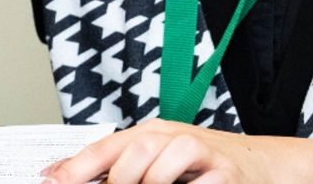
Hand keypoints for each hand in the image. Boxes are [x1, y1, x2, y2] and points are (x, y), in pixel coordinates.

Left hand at [43, 121, 275, 183]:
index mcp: (151, 133)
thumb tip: (65, 176)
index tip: (53, 181)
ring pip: (164, 162)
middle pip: (137, 148)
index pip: (106, 147)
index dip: (78, 166)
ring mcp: (202, 152)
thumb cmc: (201, 165)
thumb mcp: (159, 160)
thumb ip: (119, 166)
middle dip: (118, 180)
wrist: (259, 163)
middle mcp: (174, 136)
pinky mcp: (227, 173)